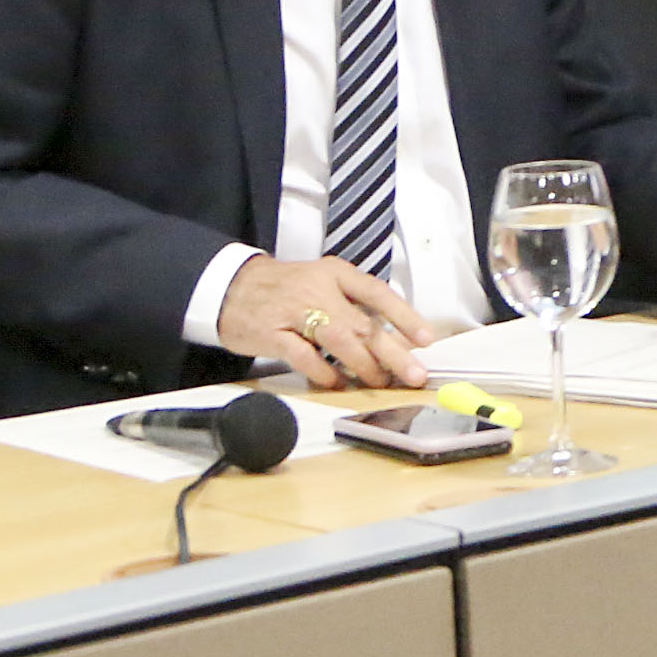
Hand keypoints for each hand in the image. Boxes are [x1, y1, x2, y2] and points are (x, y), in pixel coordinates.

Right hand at [218, 255, 434, 390]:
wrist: (229, 286)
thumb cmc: (284, 289)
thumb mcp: (323, 283)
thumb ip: (354, 305)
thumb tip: (395, 337)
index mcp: (336, 274)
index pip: (377, 293)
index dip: (405, 316)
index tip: (426, 338)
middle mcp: (318, 290)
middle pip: (363, 323)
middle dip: (393, 352)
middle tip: (413, 374)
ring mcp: (294, 311)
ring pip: (339, 339)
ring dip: (363, 364)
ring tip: (380, 381)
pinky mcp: (271, 333)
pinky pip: (304, 356)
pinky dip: (324, 372)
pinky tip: (338, 383)